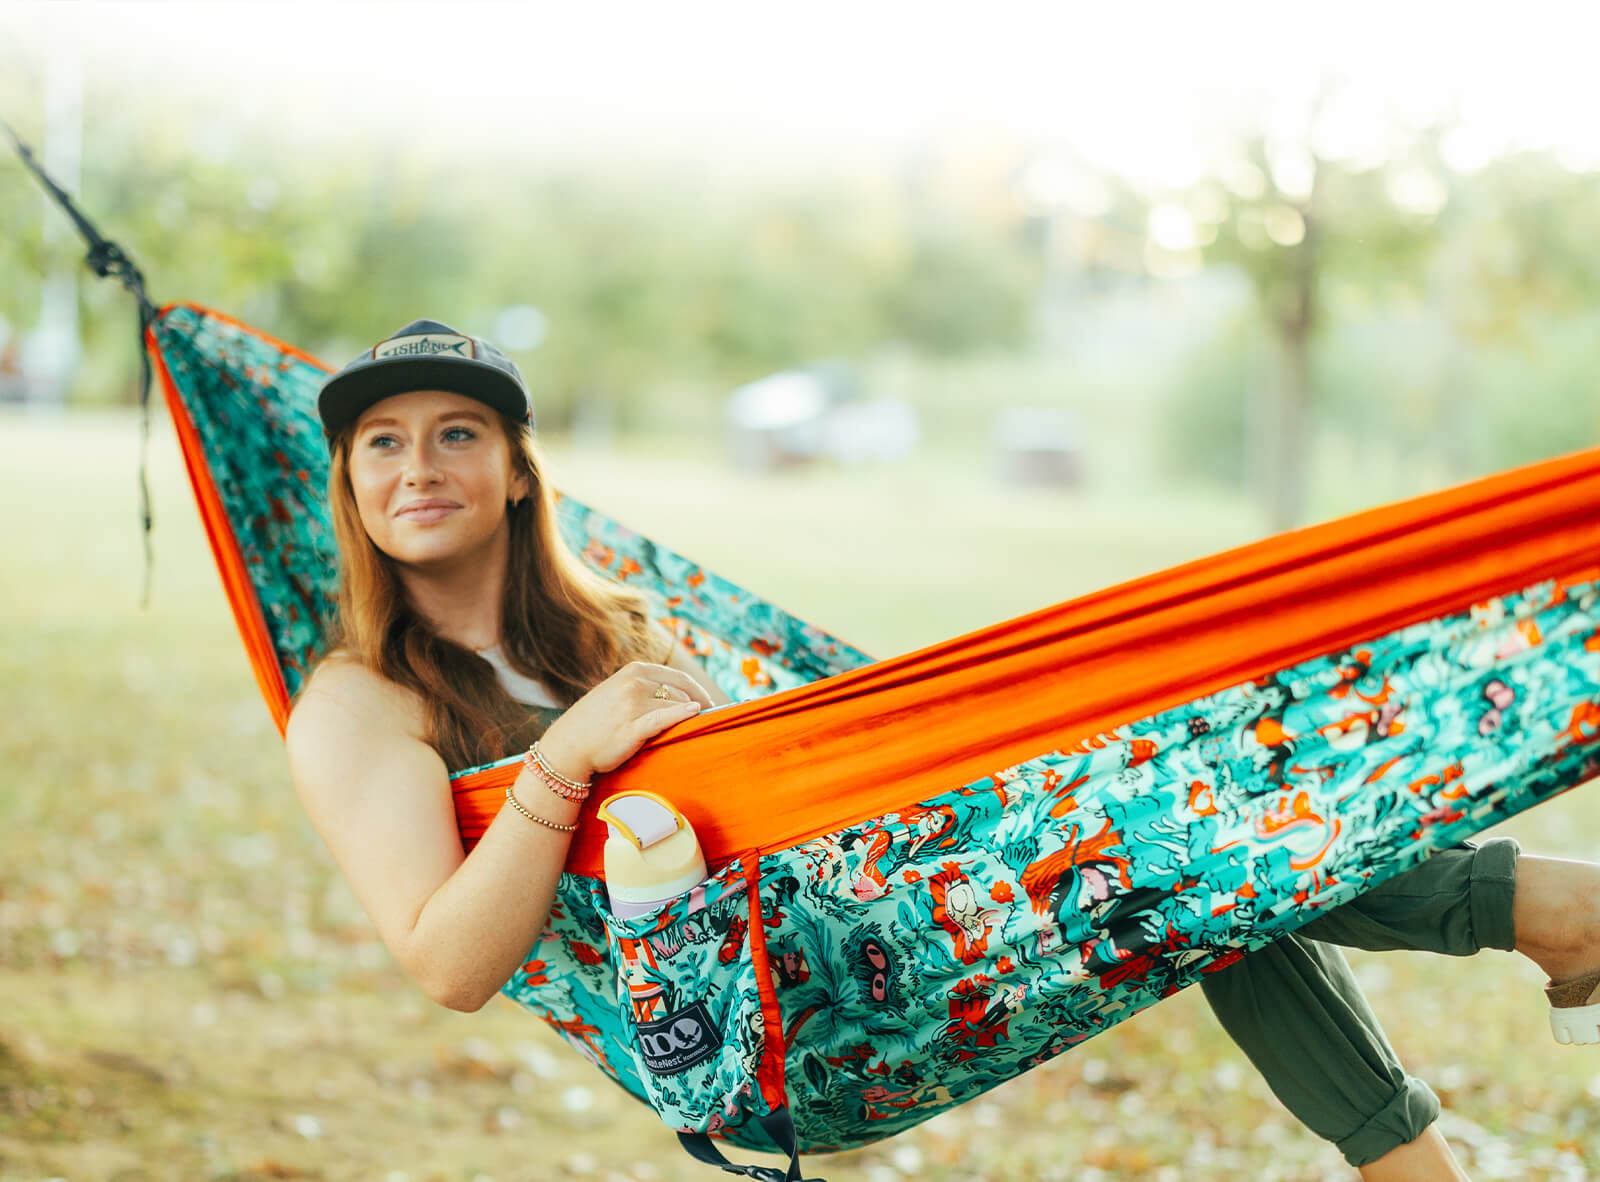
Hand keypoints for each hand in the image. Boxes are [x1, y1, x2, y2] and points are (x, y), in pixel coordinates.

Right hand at [537, 662, 712, 781]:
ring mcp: (633, 703)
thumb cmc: (595, 723)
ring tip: (702, 724)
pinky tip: (695, 713)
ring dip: (690, 715)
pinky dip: (683, 714)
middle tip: (710, 717)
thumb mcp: (617, 692)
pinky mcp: (633, 726)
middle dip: (698, 703)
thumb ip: (644, 688)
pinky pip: (665, 718)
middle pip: (680, 691)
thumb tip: (681, 695)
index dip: (698, 689)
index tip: (708, 702)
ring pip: (676, 704)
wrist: (567, 747)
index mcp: (633, 671)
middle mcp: (634, 683)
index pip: (677, 677)